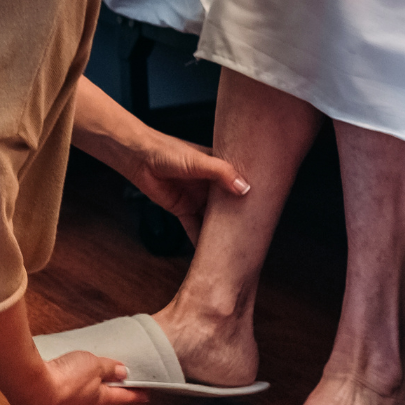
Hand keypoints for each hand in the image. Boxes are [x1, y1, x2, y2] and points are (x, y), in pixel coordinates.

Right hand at [19, 349, 147, 404]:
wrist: (32, 387)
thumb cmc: (67, 377)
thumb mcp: (94, 365)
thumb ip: (108, 368)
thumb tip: (123, 372)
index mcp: (99, 399)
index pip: (122, 398)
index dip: (135, 396)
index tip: (147, 396)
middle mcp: (83, 404)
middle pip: (103, 398)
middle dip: (113, 392)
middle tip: (122, 387)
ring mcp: (65, 403)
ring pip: (84, 394)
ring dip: (92, 386)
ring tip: (95, 377)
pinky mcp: (50, 396)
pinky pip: (67, 389)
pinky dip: (73, 383)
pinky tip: (69, 376)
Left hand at [130, 133, 248, 244]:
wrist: (139, 158)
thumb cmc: (168, 151)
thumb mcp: (198, 161)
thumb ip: (221, 173)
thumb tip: (244, 188)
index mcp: (219, 169)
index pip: (241, 184)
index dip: (252, 196)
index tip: (266, 210)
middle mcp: (211, 185)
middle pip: (229, 206)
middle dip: (239, 219)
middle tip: (254, 235)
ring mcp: (198, 198)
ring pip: (214, 220)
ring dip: (221, 232)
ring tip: (236, 247)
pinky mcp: (183, 209)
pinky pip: (195, 228)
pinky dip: (201, 240)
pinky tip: (210, 253)